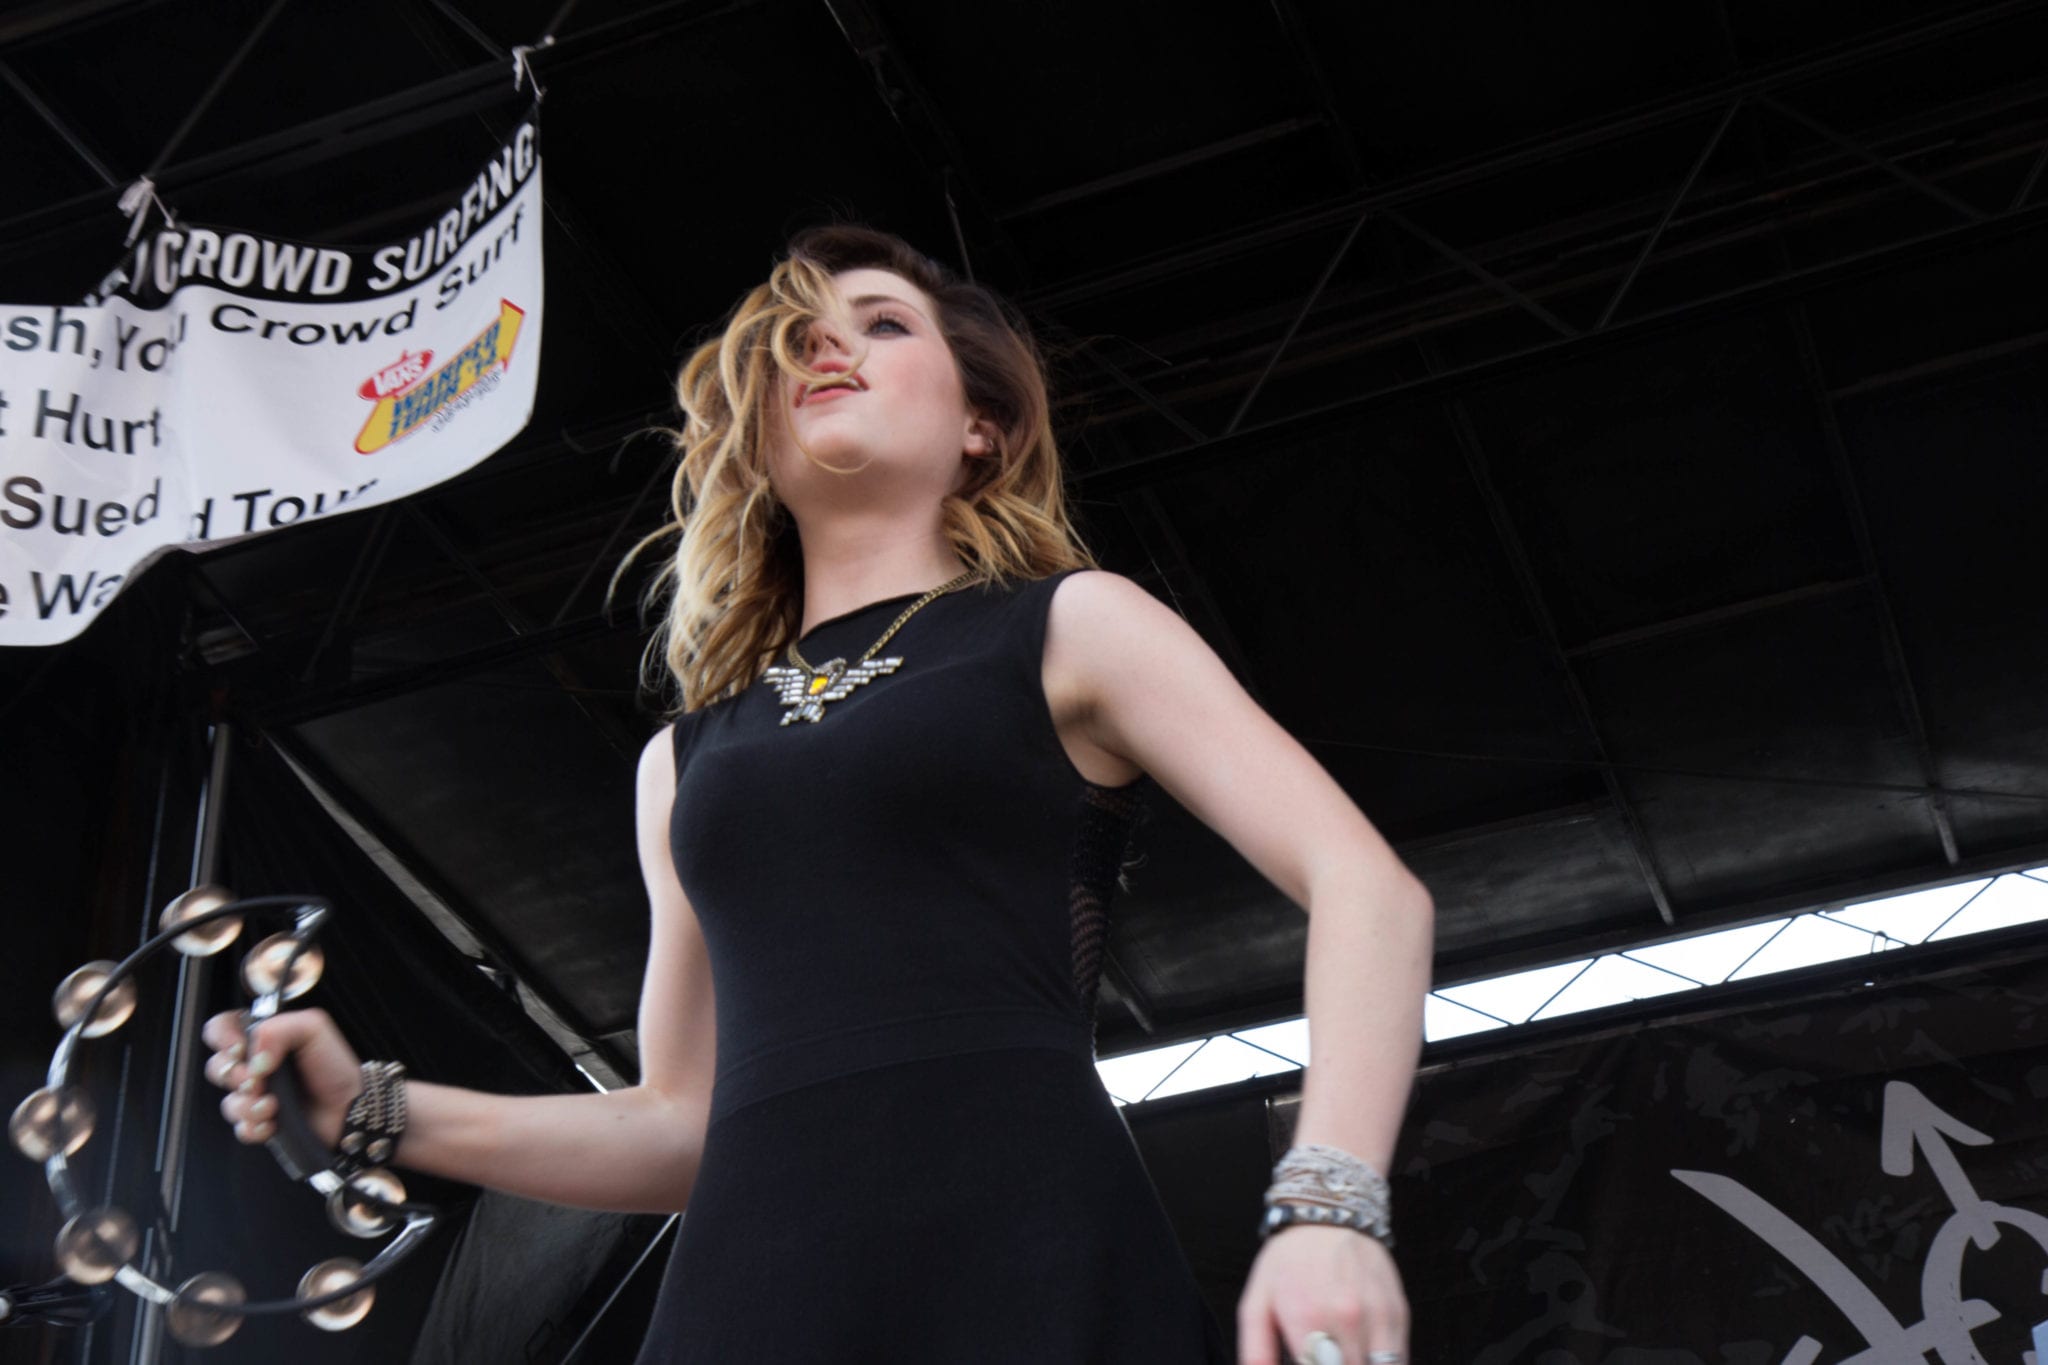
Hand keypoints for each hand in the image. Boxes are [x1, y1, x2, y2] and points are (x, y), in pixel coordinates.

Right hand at [200, 1007, 360, 1149]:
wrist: (351, 1107)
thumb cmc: (334, 1065)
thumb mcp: (314, 1028)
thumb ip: (279, 1028)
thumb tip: (252, 1055)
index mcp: (264, 1040)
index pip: (222, 1028)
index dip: (221, 1037)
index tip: (239, 1048)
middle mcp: (255, 1067)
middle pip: (217, 1067)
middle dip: (233, 1075)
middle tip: (257, 1080)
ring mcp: (256, 1097)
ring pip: (228, 1103)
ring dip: (248, 1105)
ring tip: (273, 1105)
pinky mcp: (261, 1124)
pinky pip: (241, 1129)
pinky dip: (255, 1127)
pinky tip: (274, 1123)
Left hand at [1236, 1223, 1407, 1364]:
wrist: (1328, 1217)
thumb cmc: (1290, 1260)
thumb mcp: (1257, 1300)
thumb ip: (1256, 1349)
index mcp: (1307, 1319)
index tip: (1310, 1363)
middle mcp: (1346, 1319)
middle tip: (1325, 1357)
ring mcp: (1377, 1316)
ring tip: (1341, 1356)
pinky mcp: (1398, 1314)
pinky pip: (1399, 1360)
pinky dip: (1383, 1364)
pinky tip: (1362, 1354)